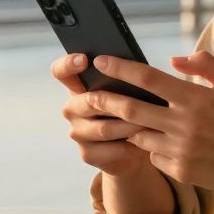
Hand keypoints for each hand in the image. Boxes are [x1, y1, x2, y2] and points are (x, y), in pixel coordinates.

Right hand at [52, 53, 149, 177]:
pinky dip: (131, 146)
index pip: (61, 71)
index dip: (68, 63)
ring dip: (130, 126)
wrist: (132, 150)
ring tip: (152, 123)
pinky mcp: (87, 154)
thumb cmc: (132, 112)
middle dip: (118, 102)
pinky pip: (110, 149)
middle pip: (88, 101)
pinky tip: (146, 143)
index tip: (85, 60)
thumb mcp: (128, 93)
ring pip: (104, 128)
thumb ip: (124, 81)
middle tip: (143, 102)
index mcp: (78, 87)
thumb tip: (137, 70)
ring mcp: (77, 132)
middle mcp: (72, 108)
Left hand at [86, 51, 213, 195]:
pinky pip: (154, 156)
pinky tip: (162, 142)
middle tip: (90, 95)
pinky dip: (152, 147)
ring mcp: (181, 150)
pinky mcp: (180, 170)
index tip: (101, 60)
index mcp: (195, 99)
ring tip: (124, 119)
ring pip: (139, 135)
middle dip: (105, 100)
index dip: (121, 68)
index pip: (148, 79)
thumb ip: (204, 65)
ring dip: (130, 127)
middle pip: (131, 109)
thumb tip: (172, 59)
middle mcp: (184, 124)